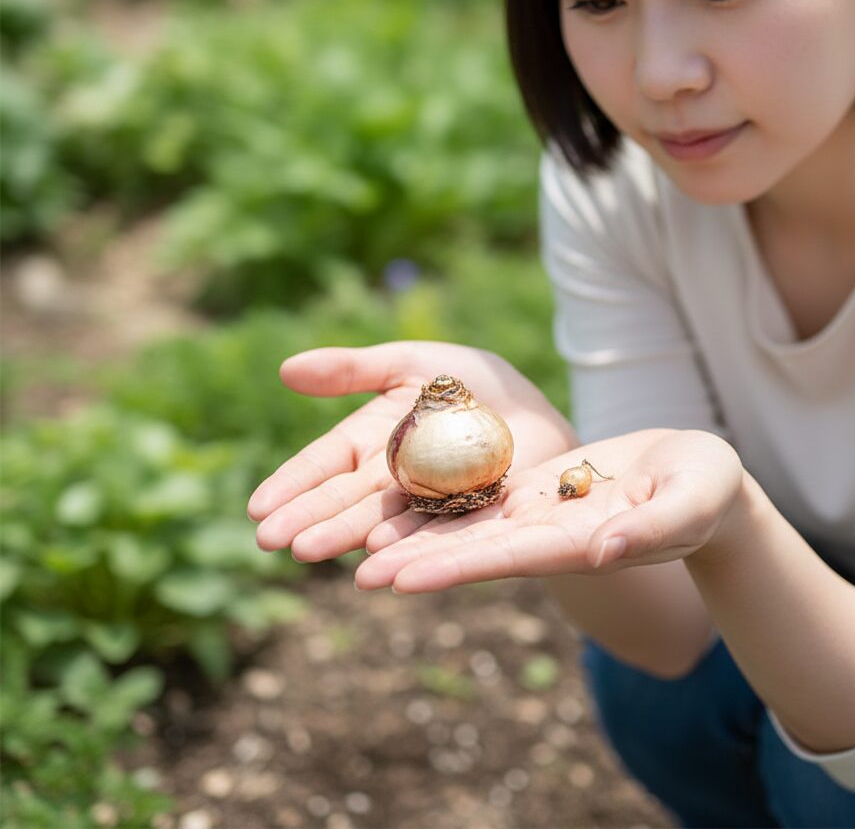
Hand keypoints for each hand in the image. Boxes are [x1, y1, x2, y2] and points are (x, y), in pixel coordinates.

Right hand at [248, 341, 578, 560]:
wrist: (531, 407)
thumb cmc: (469, 381)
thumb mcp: (409, 362)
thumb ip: (352, 370)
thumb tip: (284, 369)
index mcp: (370, 440)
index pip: (323, 464)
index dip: (292, 484)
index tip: (257, 506)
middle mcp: (389, 478)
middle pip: (342, 500)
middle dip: (306, 519)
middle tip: (269, 540)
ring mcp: (424, 501)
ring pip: (378, 522)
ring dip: (343, 538)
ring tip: (309, 551)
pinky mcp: (463, 517)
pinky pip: (432, 531)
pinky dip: (403, 544)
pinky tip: (377, 556)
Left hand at [354, 428, 745, 592]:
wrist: (699, 475)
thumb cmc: (706, 490)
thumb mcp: (691, 502)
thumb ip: (652, 528)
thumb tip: (606, 553)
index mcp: (583, 541)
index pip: (509, 558)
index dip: (454, 567)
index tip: (401, 581)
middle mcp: (550, 533)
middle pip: (474, 548)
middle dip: (417, 560)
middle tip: (355, 574)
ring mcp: (541, 511)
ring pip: (470, 521)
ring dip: (419, 534)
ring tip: (360, 545)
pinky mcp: (538, 486)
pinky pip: (484, 490)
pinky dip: (444, 497)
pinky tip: (402, 497)